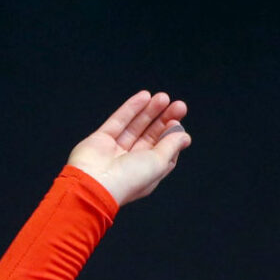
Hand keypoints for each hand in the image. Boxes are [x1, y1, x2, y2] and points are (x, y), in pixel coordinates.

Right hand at [67, 91, 190, 205]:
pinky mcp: (102, 138)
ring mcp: (116, 150)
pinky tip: (144, 97)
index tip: (178, 124)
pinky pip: (119, 120)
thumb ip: (170, 146)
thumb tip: (184, 136)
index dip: (171, 137)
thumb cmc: (128, 180)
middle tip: (178, 106)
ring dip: (150, 111)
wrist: (95, 183)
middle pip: (151, 137)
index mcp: (147, 174)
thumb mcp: (158, 162)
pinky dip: (132, 108)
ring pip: (136, 126)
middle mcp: (132, 162)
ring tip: (163, 97)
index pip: (164, 152)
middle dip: (164, 120)